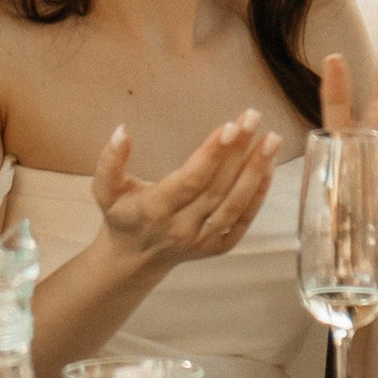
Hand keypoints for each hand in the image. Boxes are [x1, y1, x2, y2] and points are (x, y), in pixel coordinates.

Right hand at [90, 112, 277, 273]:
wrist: (133, 260)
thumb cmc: (122, 216)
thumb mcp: (105, 190)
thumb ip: (110, 162)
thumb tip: (122, 131)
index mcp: (156, 209)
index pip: (191, 180)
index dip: (213, 154)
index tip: (231, 126)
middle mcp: (182, 227)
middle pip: (218, 187)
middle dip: (240, 151)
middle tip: (254, 118)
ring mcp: (203, 240)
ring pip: (235, 204)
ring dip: (256, 171)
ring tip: (272, 139)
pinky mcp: (218, 247)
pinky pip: (243, 221)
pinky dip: (258, 195)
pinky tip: (268, 167)